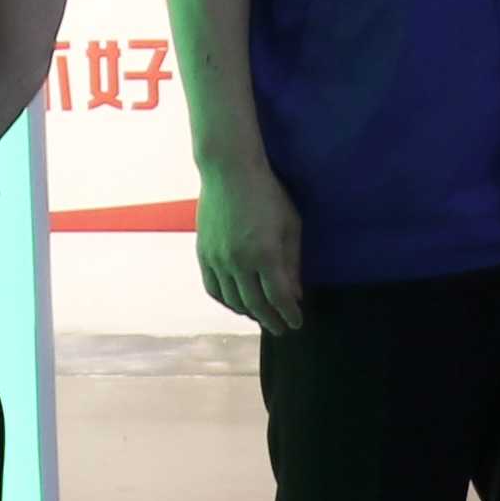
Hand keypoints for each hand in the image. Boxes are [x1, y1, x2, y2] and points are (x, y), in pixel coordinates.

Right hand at [196, 154, 310, 335]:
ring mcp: (217, 259)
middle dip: (271, 321)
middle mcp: (239, 262)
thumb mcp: (290, 225)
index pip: (279, 297)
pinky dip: (225, 302)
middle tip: (280, 329)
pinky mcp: (203, 254)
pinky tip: (236, 304)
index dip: (289, 314)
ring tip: (260, 317)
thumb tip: (295, 294)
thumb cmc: (268, 193)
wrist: (229, 171)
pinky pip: (213, 288)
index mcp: (265, 254)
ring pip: (232, 301)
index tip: (296, 323)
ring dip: (248, 314)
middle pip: (255, 305)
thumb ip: (293, 262)